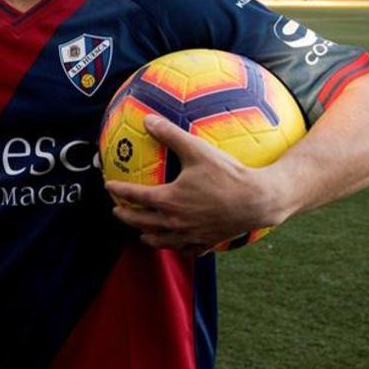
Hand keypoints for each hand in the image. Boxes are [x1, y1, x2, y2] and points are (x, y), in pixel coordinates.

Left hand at [103, 115, 286, 252]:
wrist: (259, 200)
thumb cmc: (228, 174)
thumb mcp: (197, 149)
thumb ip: (170, 134)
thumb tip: (148, 119)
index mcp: (168, 199)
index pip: (135, 196)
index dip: (119, 190)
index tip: (109, 186)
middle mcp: (176, 221)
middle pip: (142, 222)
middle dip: (126, 216)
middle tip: (117, 211)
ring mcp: (191, 235)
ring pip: (161, 240)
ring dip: (147, 236)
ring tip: (141, 233)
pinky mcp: (207, 242)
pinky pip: (187, 249)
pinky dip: (177, 247)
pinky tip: (176, 243)